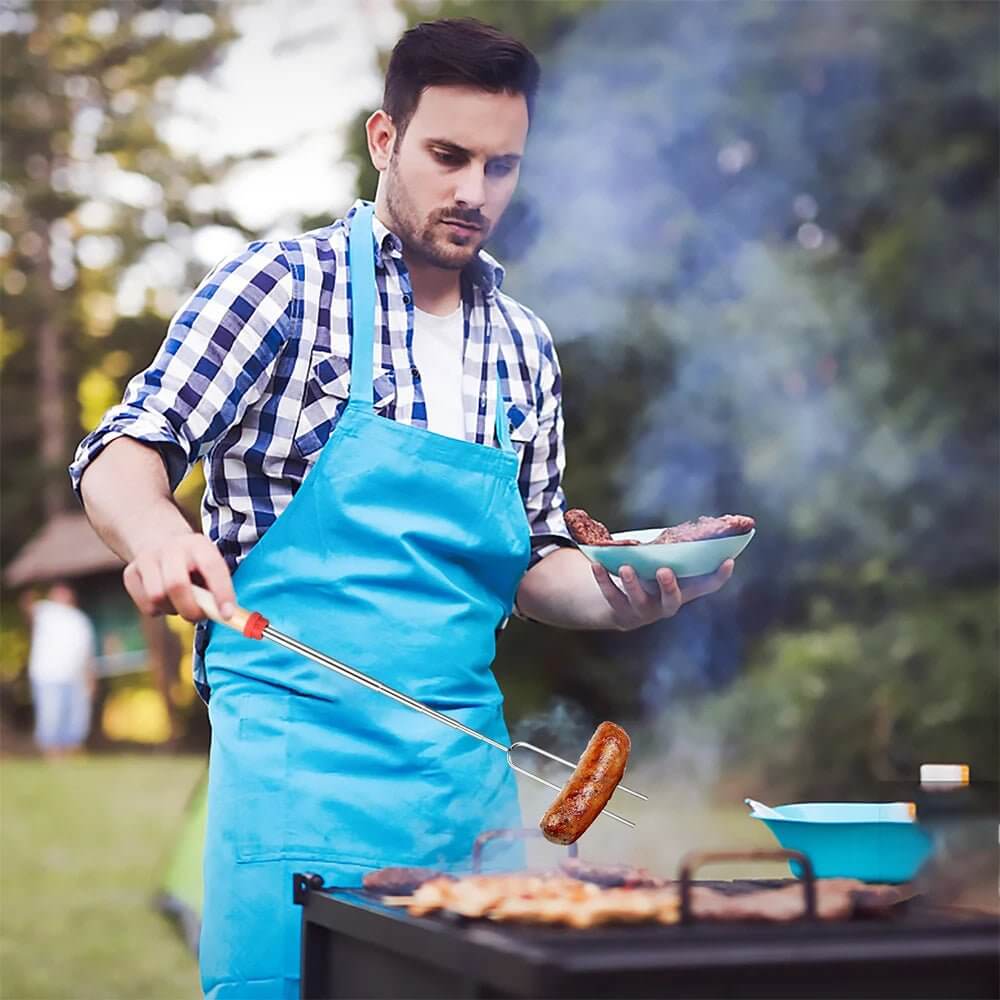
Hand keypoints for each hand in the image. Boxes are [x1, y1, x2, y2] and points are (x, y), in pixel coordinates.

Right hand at [122, 532, 235, 622]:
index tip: (227, 614)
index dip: (221, 592)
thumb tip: (224, 615)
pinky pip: (146, 605)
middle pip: (176, 584)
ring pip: (157, 597)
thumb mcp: (210, 564)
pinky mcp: (130, 573)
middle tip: (199, 616)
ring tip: (181, 603)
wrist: (159, 540)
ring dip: (173, 610)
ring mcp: (147, 559)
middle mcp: (171, 548)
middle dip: (190, 609)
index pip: (212, 567)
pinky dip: (159, 611)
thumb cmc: (194, 562)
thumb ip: (217, 587)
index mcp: (198, 544)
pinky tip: (166, 600)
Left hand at [589, 559, 734, 629]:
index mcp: (683, 591)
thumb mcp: (665, 564)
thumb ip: (675, 549)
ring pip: (639, 600)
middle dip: (669, 586)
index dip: (719, 576)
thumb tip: (697, 519)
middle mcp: (666, 605)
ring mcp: (643, 611)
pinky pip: (611, 596)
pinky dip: (603, 580)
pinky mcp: (620, 611)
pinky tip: (595, 565)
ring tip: (625, 567)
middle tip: (664, 571)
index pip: (707, 586)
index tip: (728, 560)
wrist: (625, 609)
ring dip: (632, 583)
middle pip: (672, 600)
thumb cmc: (651, 578)